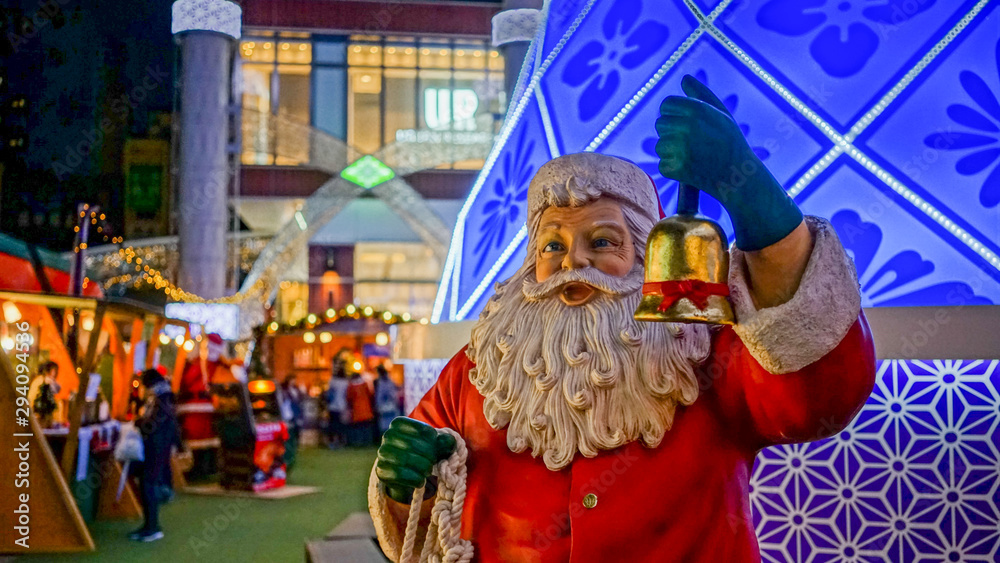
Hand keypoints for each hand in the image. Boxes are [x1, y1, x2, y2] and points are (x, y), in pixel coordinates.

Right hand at [375, 417, 456, 503]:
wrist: (407, 473)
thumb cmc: (422, 453)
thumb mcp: (435, 445)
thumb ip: (444, 441)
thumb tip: (450, 442)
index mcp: (399, 424)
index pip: (419, 428)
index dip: (431, 438)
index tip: (435, 444)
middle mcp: (388, 436)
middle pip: (412, 444)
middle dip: (428, 455)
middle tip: (433, 461)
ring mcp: (383, 454)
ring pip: (405, 459)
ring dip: (422, 467)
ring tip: (428, 471)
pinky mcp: (382, 471)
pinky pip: (399, 475)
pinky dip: (414, 479)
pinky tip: (421, 481)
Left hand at [655, 74, 802, 250]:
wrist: (738, 176)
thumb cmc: (730, 142)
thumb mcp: (721, 113)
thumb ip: (701, 94)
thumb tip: (684, 78)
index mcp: (696, 110)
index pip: (666, 104)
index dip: (673, 113)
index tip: (685, 123)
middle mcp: (686, 127)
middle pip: (660, 124)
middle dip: (671, 132)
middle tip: (692, 142)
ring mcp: (679, 149)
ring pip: (659, 145)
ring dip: (671, 151)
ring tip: (693, 156)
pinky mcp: (674, 169)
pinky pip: (662, 164)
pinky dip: (673, 168)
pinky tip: (691, 168)